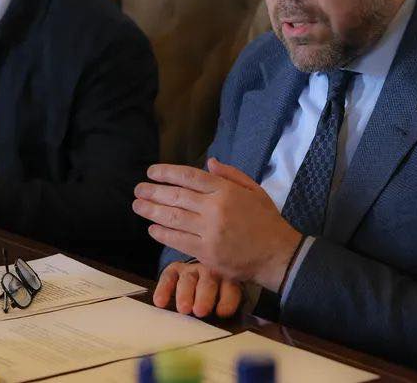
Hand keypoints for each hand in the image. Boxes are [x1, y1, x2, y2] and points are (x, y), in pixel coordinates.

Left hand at [133, 158, 302, 291]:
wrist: (278, 254)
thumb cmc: (266, 221)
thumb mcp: (254, 190)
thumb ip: (230, 174)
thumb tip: (209, 162)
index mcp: (225, 191)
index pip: (189, 176)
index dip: (167, 173)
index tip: (151, 172)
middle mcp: (215, 209)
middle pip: (176, 196)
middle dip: (153, 192)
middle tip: (138, 189)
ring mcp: (210, 232)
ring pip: (173, 218)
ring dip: (151, 211)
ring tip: (138, 206)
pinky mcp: (207, 253)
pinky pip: (178, 241)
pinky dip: (163, 234)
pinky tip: (152, 228)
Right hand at [153, 261, 242, 318]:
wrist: (199, 287)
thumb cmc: (214, 302)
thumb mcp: (223, 306)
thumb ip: (223, 313)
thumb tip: (219, 327)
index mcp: (229, 282)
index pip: (231, 289)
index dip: (227, 300)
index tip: (222, 313)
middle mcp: (211, 273)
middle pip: (209, 282)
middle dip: (204, 296)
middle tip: (200, 311)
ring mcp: (193, 270)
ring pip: (189, 279)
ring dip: (185, 294)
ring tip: (183, 309)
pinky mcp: (176, 269)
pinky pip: (169, 277)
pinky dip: (164, 289)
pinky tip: (160, 302)